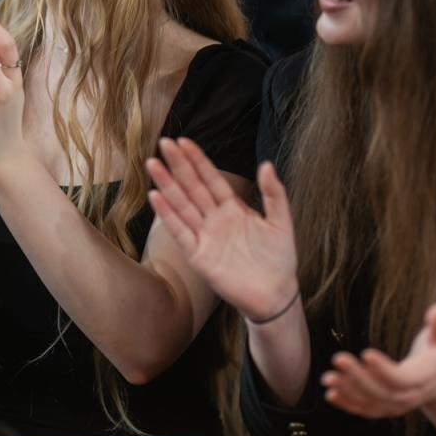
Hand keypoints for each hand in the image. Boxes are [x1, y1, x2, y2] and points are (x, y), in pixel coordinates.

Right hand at [146, 142, 298, 322]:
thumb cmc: (279, 259)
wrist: (276, 294)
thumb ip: (273, 193)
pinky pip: (180, 232)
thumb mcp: (281, 222)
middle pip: (193, 187)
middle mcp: (215, 219)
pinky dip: (167, 215)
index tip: (184, 141)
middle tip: (164, 143)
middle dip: (178, 165)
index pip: (211, 178)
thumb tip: (266, 164)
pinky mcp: (198, 255)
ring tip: (153, 165)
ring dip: (167, 185)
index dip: (198, 160)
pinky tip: (156, 197)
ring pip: (182, 205)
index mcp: (233, 208)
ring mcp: (205, 236)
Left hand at [322, 303, 435, 417]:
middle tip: (338, 359)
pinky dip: (346, 404)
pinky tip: (330, 394)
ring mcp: (396, 406)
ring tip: (328, 378)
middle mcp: (410, 398)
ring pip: (370, 403)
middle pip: (382, 393)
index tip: (366, 354)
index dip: (384, 370)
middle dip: (358, 378)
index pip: (403, 380)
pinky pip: (364, 409)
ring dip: (347, 391)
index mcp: (424, 380)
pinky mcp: (384, 408)